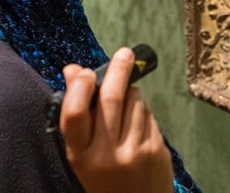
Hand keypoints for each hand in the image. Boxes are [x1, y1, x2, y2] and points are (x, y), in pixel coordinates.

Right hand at [59, 47, 173, 192]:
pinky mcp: (157, 149)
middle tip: (125, 53)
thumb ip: (76, 115)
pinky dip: (142, 109)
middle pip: (111, 99)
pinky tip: (137, 121)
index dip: (79, 87)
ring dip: (131, 92)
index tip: (86, 71)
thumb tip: (72, 69)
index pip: (74, 114)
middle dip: (118, 71)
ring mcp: (135, 152)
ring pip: (134, 102)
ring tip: (126, 100)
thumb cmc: (103, 176)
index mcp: (81, 156)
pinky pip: (148, 115)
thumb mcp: (82, 153)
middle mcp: (107, 155)